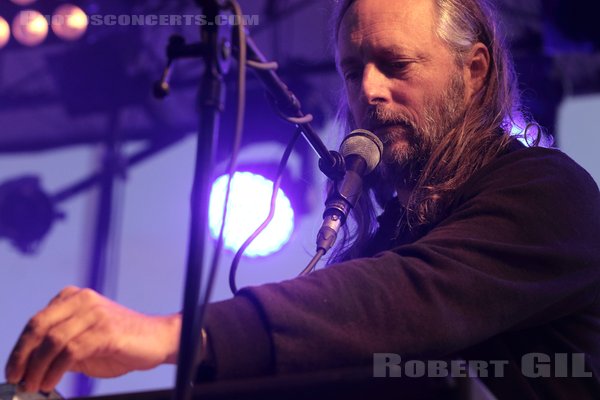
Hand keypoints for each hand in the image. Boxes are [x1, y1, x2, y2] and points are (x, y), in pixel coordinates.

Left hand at [4, 286, 180, 392]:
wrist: (158, 340)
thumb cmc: (122, 343)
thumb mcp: (84, 343)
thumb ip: (59, 349)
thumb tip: (30, 368)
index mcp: (75, 299)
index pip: (36, 321)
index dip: (19, 347)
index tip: (13, 369)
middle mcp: (83, 301)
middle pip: (39, 325)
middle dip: (22, 355)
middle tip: (17, 377)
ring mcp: (95, 314)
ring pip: (52, 340)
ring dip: (37, 367)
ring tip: (35, 385)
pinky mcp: (106, 330)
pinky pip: (71, 351)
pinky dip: (55, 370)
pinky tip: (51, 381)